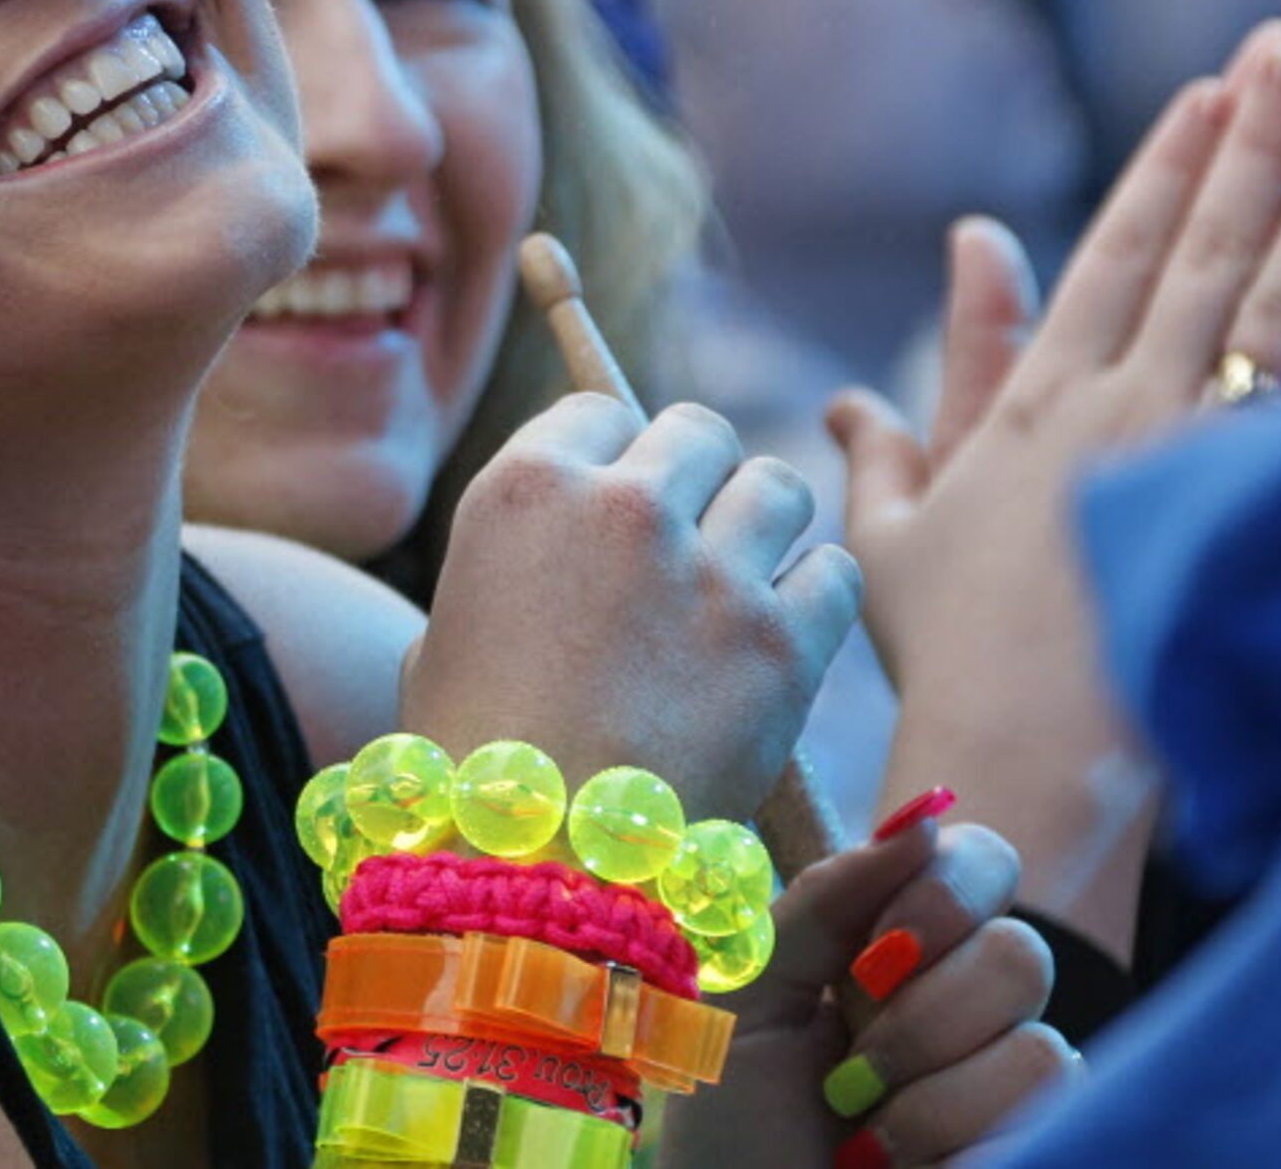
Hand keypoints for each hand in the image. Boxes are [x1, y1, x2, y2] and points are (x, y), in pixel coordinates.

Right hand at [404, 392, 859, 821]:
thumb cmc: (468, 770)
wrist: (538, 870)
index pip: (599, 411)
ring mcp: (708, 569)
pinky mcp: (782, 640)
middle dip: (696, 479)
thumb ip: (511, 574)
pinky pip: (833, 571)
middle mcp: (620, 505)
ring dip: (762, 526)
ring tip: (741, 582)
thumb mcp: (447, 639)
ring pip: (777, 485)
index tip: (618, 505)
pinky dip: (814, 599)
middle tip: (688, 543)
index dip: (613, 458)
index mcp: (525, 489)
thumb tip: (549, 570)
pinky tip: (781, 635)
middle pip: (698, 432)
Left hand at [661, 818, 1073, 1168]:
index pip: (984, 862)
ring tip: (864, 1139)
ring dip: (927, 1102)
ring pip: (1040, 1047)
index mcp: (901, 948)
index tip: (868, 957)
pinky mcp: (1042, 1146)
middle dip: (919, 1018)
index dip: (943, 895)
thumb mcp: (748, 996)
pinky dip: (955, 1147)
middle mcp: (971, 1007)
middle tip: (848, 1069)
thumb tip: (922, 819)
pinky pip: (1052, 1118)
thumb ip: (824, 902)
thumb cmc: (731, 1125)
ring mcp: (1012, 1086)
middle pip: (1022, 952)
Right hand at [833, 0, 1280, 956]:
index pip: (1123, 248)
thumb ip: (907, 418)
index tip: (1222, 75)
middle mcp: (1129, 404)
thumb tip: (897, 328)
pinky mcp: (1259, 511)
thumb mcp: (901, 525)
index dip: (1175, 156)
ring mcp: (1202, 453)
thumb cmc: (948, 650)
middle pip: (1217, 240)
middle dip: (1273, 125)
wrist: (1019, 762)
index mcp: (1042, 402)